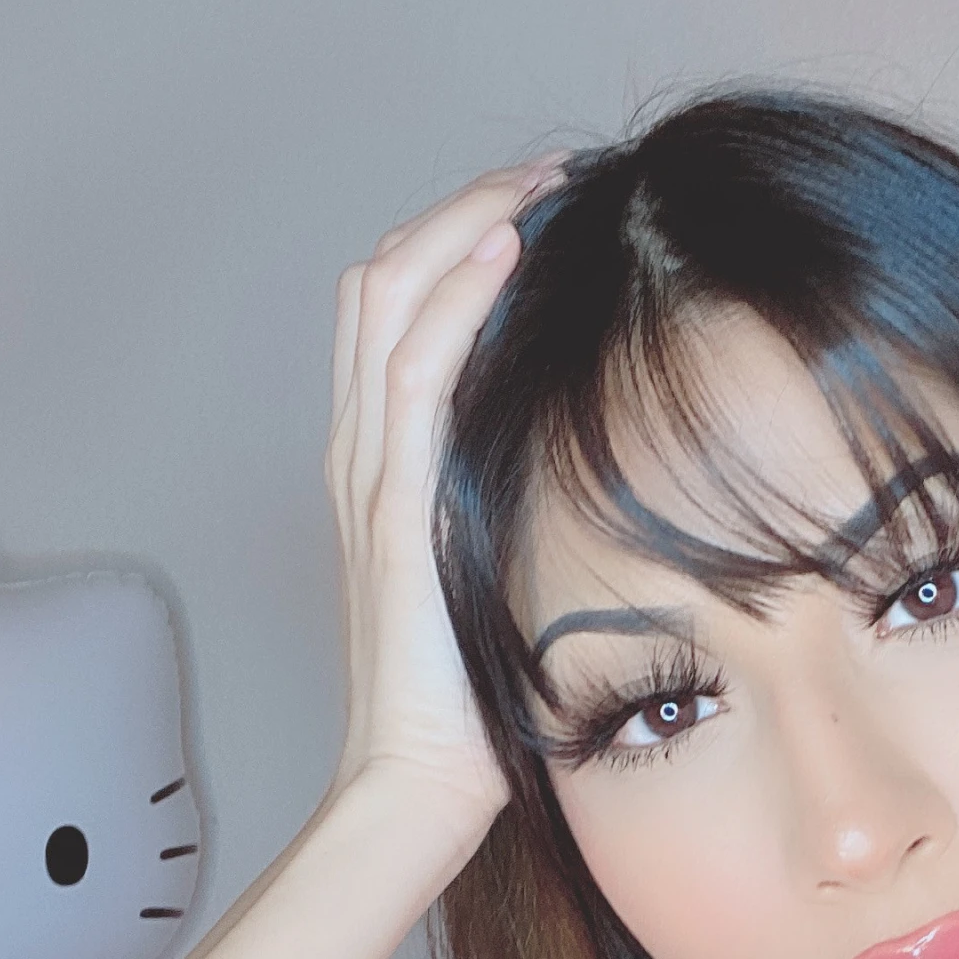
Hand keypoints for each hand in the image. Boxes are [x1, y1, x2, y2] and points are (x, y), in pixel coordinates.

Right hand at [323, 162, 557, 841]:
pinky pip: (411, 375)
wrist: (420, 783)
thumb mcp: (502, 572)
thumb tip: (596, 457)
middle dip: (463, 206)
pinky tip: (504, 254)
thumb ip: (518, 507)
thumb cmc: (471, 700)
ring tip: (536, 186)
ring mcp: (368, 478)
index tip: (542, 207)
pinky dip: (454, 300)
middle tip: (549, 174)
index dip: (458, 238)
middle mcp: (362, 455)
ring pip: (388, 300)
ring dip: (464, 224)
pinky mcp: (394, 511)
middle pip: (381, 278)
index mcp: (384, 467)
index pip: (397, 310)